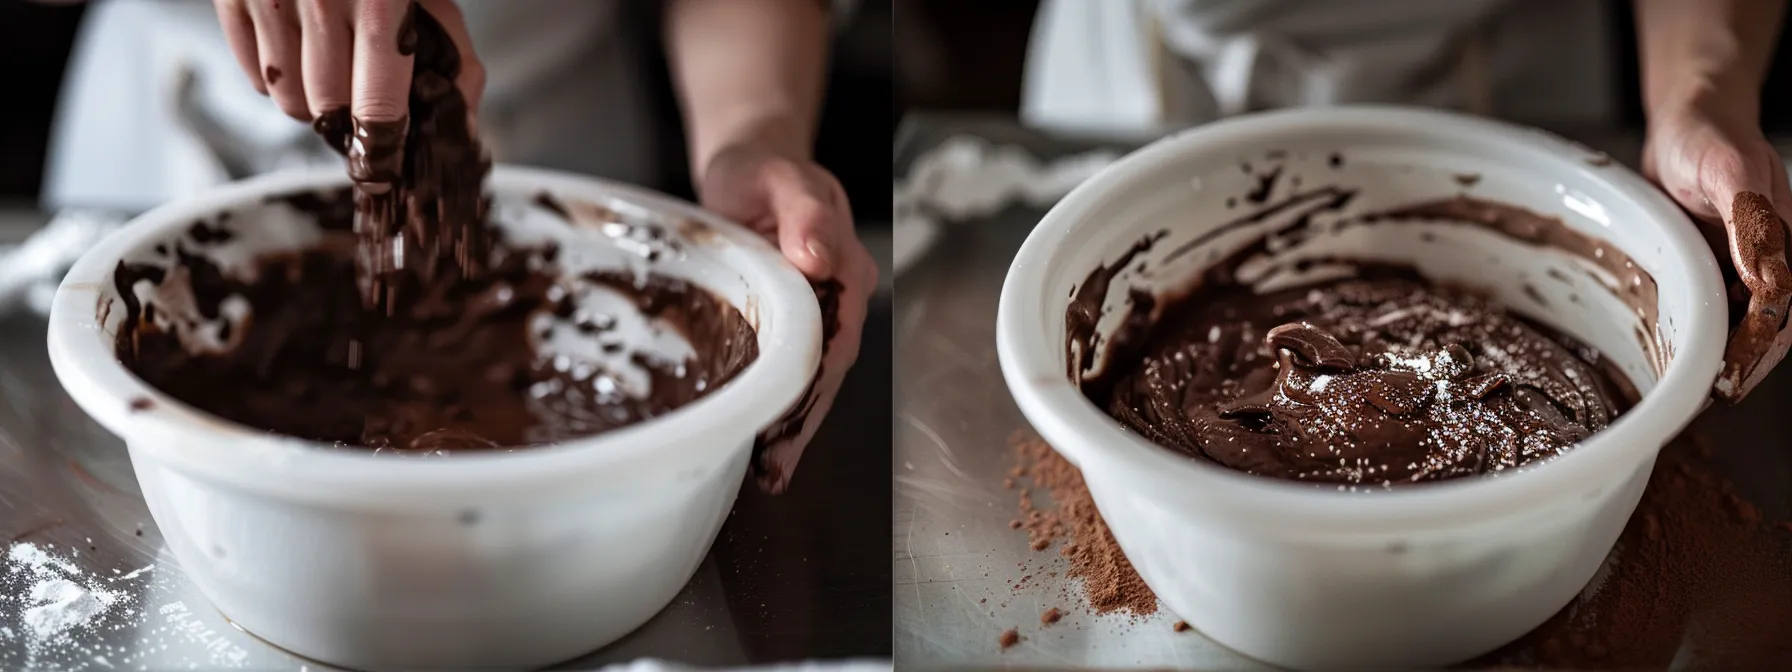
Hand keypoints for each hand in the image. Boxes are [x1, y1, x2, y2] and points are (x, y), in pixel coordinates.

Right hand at [212, 0, 482, 126]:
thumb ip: (453, 61)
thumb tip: (459, 129)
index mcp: (380, 2)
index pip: (377, 105)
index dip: (383, 146)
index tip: (386, 168)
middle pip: (329, 109)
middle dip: (351, 119)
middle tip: (363, 103)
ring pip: (285, 100)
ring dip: (312, 103)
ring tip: (333, 71)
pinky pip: (250, 74)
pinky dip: (276, 79)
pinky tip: (299, 52)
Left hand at [699, 142, 876, 492]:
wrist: (750, 166)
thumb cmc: (763, 170)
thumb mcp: (780, 177)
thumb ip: (804, 213)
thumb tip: (819, 258)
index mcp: (845, 267)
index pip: (835, 340)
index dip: (813, 388)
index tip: (790, 427)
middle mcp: (840, 296)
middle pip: (827, 370)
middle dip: (804, 424)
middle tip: (776, 470)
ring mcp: (817, 311)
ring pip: (811, 376)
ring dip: (793, 424)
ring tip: (770, 470)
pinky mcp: (791, 320)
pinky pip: (790, 365)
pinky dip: (779, 403)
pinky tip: (762, 438)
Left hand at [1643, 97, 1791, 400]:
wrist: (1687, 120)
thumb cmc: (1708, 137)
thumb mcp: (1726, 169)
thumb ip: (1746, 216)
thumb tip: (1765, 275)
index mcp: (1778, 241)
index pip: (1778, 309)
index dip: (1757, 346)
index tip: (1733, 375)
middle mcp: (1760, 259)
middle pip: (1763, 326)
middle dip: (1741, 364)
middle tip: (1709, 396)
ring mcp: (1733, 264)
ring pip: (1734, 322)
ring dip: (1719, 354)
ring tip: (1690, 390)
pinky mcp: (1706, 264)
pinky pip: (1707, 305)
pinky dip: (1696, 331)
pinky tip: (1675, 352)